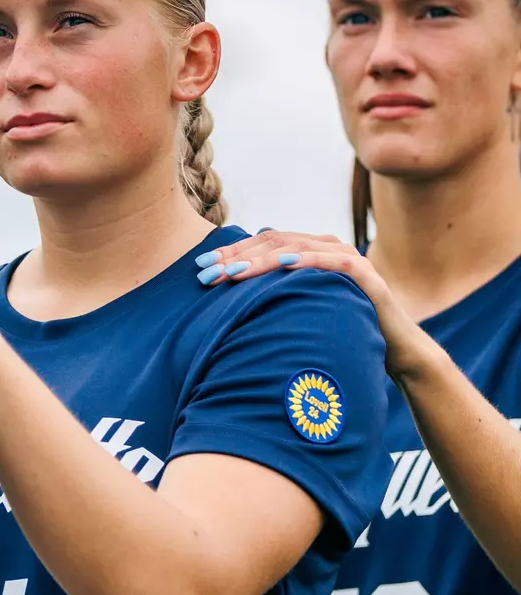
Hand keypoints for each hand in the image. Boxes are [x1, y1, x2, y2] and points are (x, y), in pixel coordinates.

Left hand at [194, 231, 424, 380]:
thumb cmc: (340, 335)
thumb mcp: (299, 315)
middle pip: (273, 243)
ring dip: (260, 260)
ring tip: (231, 272)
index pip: (262, 245)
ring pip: (296, 248)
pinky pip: (334, 262)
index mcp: (308, 254)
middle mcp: (326, 248)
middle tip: (204, 273)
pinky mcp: (366, 275)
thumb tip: (225, 311)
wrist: (395, 352)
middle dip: (235, 256)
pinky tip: (283, 265)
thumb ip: (272, 303)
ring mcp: (347, 258)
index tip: (199, 269)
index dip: (230, 253)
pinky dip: (307, 260)